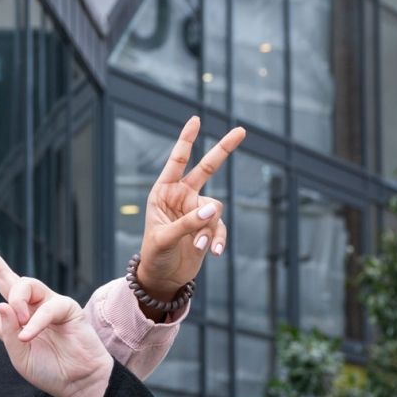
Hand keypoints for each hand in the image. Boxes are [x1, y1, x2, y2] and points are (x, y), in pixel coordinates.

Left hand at [0, 232, 114, 396]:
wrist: (79, 382)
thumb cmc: (49, 371)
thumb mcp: (18, 356)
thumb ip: (7, 332)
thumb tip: (1, 304)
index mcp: (9, 323)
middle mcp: (26, 309)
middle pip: (5, 277)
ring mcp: (46, 305)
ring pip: (24, 284)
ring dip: (16, 300)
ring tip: (17, 319)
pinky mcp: (66, 308)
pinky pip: (47, 307)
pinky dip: (35, 321)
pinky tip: (28, 335)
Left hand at [137, 116, 244, 310]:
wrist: (164, 276)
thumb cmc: (155, 254)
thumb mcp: (165, 238)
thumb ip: (188, 223)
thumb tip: (213, 210)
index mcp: (163, 193)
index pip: (176, 162)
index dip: (186, 141)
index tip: (196, 120)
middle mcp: (182, 197)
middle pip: (206, 168)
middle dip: (223, 150)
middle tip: (241, 130)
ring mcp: (197, 210)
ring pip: (215, 209)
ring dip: (209, 228)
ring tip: (200, 247)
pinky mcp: (209, 226)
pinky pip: (220, 227)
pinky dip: (218, 239)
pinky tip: (215, 253)